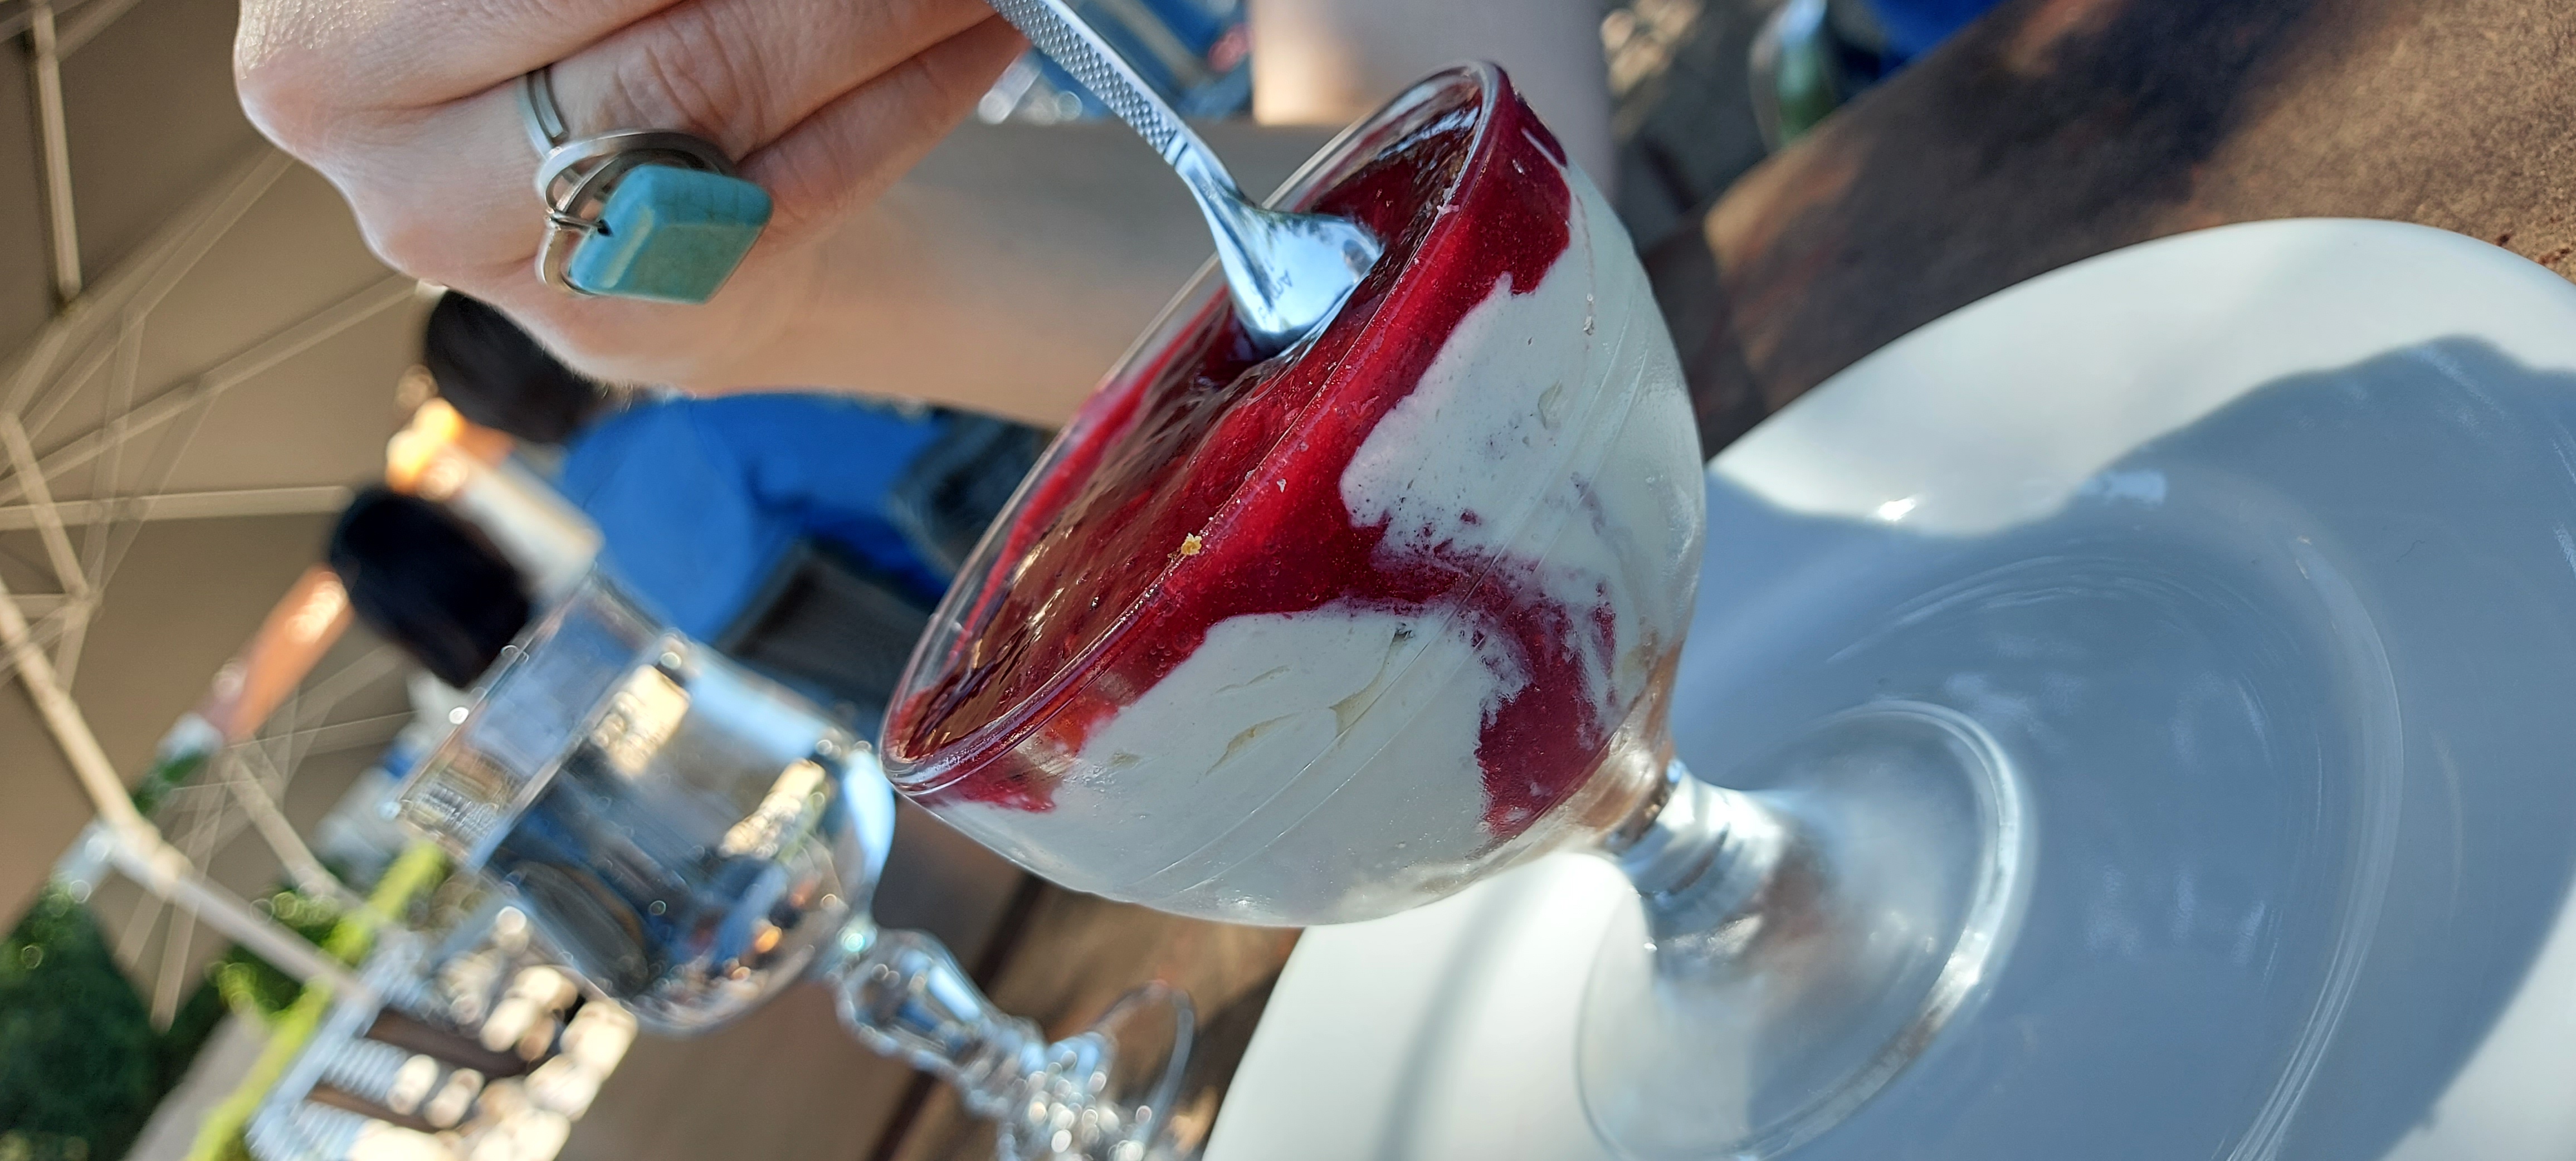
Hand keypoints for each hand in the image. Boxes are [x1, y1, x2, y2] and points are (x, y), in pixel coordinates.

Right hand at [235, 0, 1022, 390]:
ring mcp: (513, 267)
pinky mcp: (635, 323)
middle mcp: (392, 161)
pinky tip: (976, 38)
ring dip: (880, 16)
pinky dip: (908, 99)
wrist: (610, 188)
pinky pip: (796, 192)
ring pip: (720, 103)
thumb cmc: (575, 34)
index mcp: (331, 42)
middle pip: (655, 34)